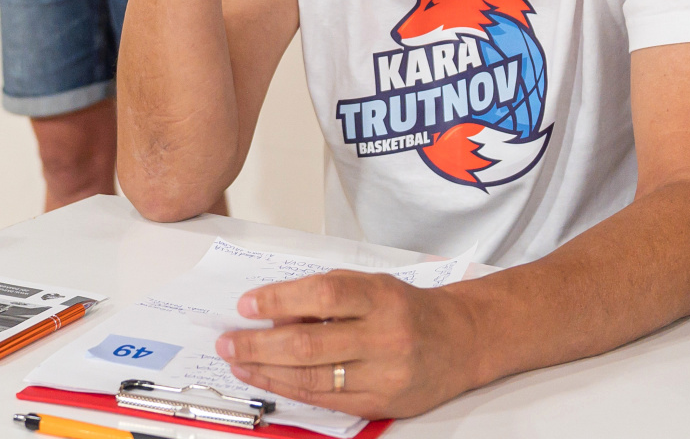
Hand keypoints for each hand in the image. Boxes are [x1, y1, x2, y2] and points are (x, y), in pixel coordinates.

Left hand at [214, 270, 482, 419]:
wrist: (461, 341)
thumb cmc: (408, 309)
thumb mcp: (372, 285)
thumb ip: (327, 292)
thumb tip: (275, 310)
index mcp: (382, 297)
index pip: (323, 295)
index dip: (280, 299)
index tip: (248, 305)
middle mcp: (385, 336)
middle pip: (311, 343)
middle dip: (260, 344)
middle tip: (229, 341)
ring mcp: (384, 375)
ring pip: (314, 378)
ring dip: (267, 371)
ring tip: (238, 362)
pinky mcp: (380, 403)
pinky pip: (325, 400)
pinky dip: (290, 389)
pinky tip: (268, 379)